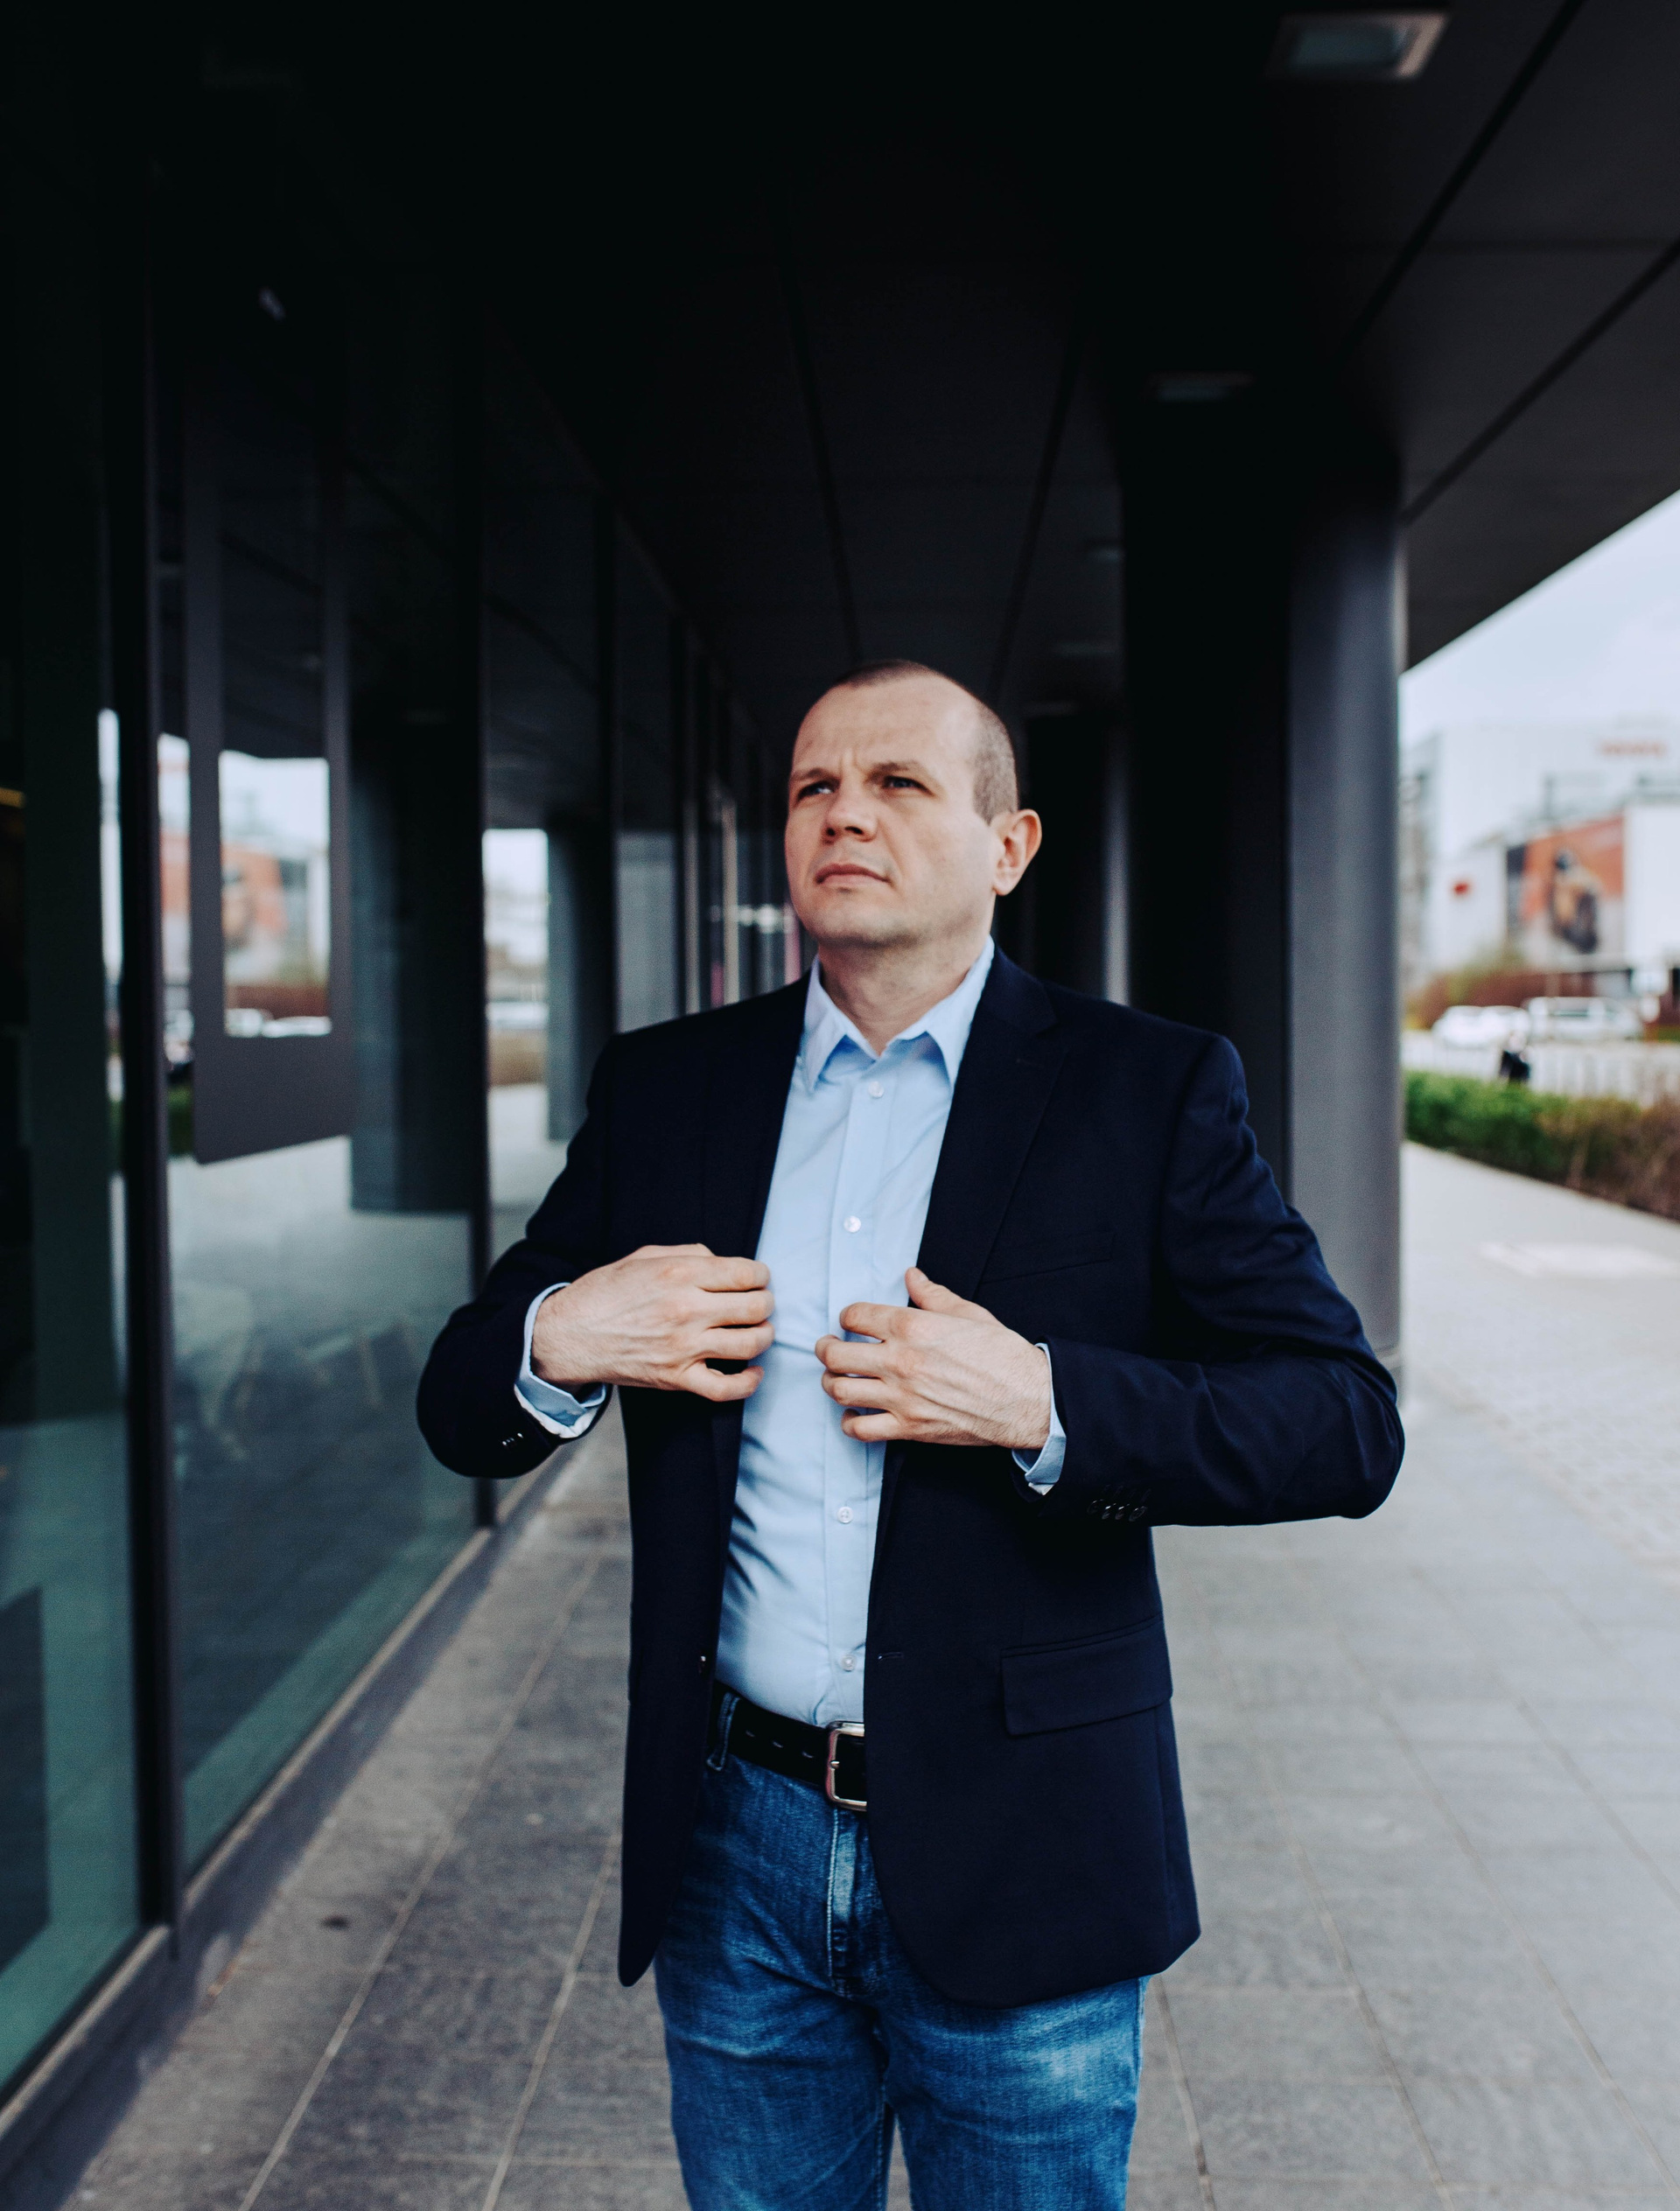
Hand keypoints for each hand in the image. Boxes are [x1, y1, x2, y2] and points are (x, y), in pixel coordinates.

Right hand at [531, 1244, 772, 1403]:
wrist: (569, 1335)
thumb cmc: (604, 1293)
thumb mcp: (643, 1257)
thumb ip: (688, 1253)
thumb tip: (721, 1262)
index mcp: (679, 1274)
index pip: (746, 1273)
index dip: (761, 1275)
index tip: (759, 1279)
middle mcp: (686, 1310)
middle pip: (755, 1307)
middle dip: (765, 1303)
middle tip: (761, 1303)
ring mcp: (683, 1347)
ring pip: (749, 1344)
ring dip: (763, 1335)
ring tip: (759, 1330)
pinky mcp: (676, 1378)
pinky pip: (725, 1388)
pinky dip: (748, 1382)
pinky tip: (754, 1371)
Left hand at [815, 1267, 1051, 1449]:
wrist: (1027, 1398)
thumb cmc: (1002, 1355)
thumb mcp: (967, 1313)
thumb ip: (932, 1295)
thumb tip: (912, 1276)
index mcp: (912, 1326)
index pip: (855, 1316)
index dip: (847, 1317)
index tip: (850, 1322)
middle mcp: (900, 1360)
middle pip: (836, 1355)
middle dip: (826, 1349)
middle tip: (828, 1348)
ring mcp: (902, 1397)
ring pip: (840, 1390)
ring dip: (831, 1383)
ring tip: (836, 1378)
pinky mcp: (909, 1428)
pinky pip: (861, 1429)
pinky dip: (849, 1422)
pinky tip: (854, 1414)